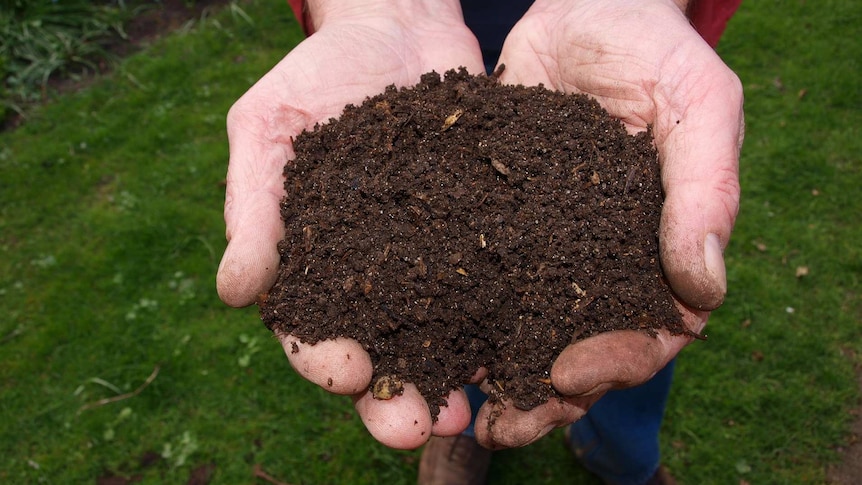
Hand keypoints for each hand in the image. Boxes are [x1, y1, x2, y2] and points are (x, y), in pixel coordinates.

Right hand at [216, 0, 484, 448]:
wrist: (397, 26)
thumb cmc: (318, 74)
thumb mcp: (268, 127)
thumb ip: (253, 207)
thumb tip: (234, 293)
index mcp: (314, 263)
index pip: (310, 329)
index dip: (324, 359)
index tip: (347, 372)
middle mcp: (374, 276)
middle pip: (381, 353)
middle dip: (393, 398)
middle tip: (413, 428)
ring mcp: (432, 259)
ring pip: (441, 337)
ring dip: (452, 380)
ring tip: (470, 413)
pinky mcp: (481, 236)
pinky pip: (495, 286)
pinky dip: (505, 322)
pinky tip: (521, 349)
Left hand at [473, 0, 743, 448]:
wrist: (582, 6)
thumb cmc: (653, 48)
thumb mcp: (697, 103)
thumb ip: (707, 189)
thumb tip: (704, 289)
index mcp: (658, 250)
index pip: (651, 331)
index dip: (617, 362)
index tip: (570, 373)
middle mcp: (599, 261)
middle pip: (579, 350)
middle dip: (543, 394)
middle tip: (500, 426)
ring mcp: (544, 246)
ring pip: (521, 328)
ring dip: (491, 373)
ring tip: (451, 406)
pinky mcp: (492, 223)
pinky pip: (472, 279)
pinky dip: (450, 315)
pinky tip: (417, 340)